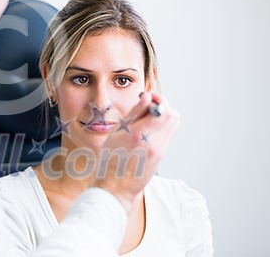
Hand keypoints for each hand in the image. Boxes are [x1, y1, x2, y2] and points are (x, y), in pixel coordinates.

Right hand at [91, 92, 179, 212]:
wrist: (114, 187)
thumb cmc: (110, 159)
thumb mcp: (116, 132)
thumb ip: (134, 113)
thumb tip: (147, 96)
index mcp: (139, 134)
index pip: (163, 109)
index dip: (158, 99)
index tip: (148, 97)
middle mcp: (154, 143)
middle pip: (173, 116)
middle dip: (163, 107)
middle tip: (148, 107)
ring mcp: (160, 151)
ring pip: (172, 125)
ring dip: (163, 118)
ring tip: (146, 120)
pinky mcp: (161, 157)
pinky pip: (167, 136)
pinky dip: (160, 129)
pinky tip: (145, 132)